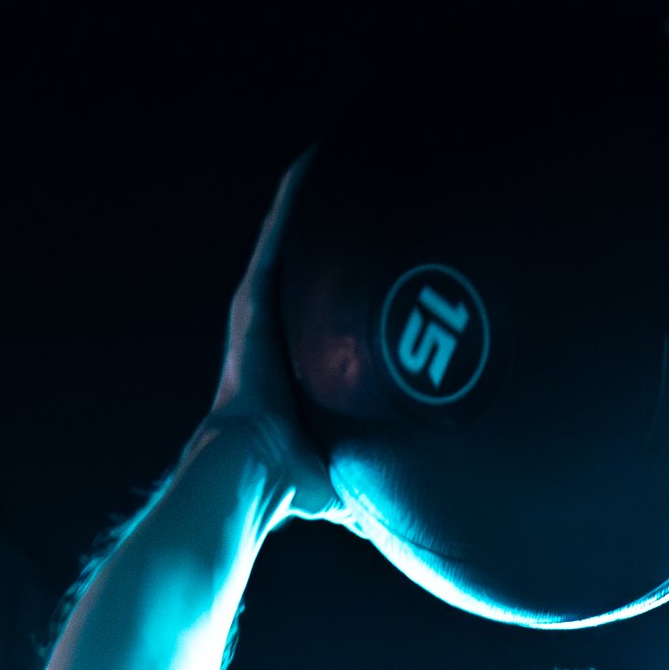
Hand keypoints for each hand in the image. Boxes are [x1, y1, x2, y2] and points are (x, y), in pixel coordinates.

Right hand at [203, 158, 352, 527]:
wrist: (253, 476)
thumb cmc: (295, 483)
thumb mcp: (350, 472)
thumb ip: (379, 483)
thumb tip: (414, 519)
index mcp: (297, 363)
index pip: (319, 309)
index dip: (341, 278)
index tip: (366, 249)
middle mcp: (276, 329)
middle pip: (303, 262)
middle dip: (328, 223)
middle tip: (361, 179)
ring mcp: (262, 312)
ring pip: (289, 240)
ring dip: (308, 198)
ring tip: (335, 150)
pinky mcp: (256, 303)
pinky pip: (278, 239)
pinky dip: (293, 201)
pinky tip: (314, 161)